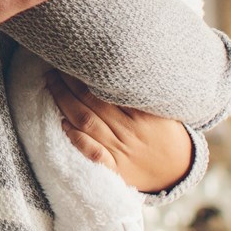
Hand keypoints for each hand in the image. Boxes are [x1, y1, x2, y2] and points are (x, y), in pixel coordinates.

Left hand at [46, 72, 193, 191]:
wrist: (179, 172)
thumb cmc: (167, 134)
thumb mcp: (163, 110)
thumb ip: (144, 93)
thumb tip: (123, 64)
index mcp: (142, 113)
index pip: (108, 88)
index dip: (86, 74)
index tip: (72, 59)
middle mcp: (129, 130)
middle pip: (91, 102)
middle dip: (68, 84)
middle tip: (54, 68)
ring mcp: (121, 150)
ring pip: (87, 123)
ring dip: (65, 103)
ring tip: (51, 85)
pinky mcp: (115, 168)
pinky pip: (93, 154)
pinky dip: (77, 139)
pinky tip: (63, 125)